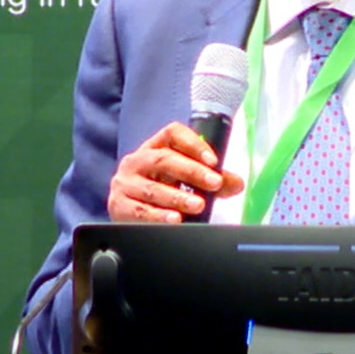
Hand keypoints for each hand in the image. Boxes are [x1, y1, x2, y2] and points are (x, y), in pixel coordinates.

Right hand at [107, 122, 244, 222]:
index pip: (172, 133)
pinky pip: (140, 210)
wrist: (127, 213)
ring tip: (198, 205)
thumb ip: (211, 181)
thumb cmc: (159, 191)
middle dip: (192, 171)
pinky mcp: (118, 205)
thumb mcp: (183, 181)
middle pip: (163, 159)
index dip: (194, 144)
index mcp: (154, 148)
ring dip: (177, 197)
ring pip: (152, 188)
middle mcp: (136, 161)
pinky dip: (159, 216)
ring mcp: (125, 183)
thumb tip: (235, 183)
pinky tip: (175, 219)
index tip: (213, 160)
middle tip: (214, 183)